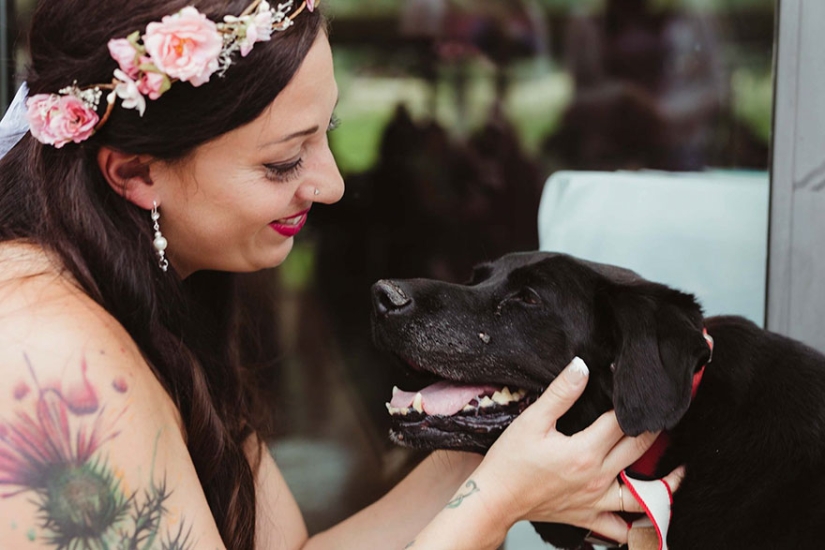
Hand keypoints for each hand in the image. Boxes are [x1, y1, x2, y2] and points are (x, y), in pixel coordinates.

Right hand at [472, 358, 684, 543]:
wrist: (495, 498)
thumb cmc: (509, 461)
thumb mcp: (532, 421)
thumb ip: (561, 393)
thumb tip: (582, 366)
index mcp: (585, 452)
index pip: (621, 422)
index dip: (629, 401)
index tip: (633, 386)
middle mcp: (598, 478)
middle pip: (639, 450)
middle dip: (655, 431)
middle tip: (666, 417)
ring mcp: (596, 501)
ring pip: (643, 497)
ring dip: (665, 483)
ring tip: (678, 469)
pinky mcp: (588, 516)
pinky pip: (621, 529)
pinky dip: (640, 528)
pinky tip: (651, 519)